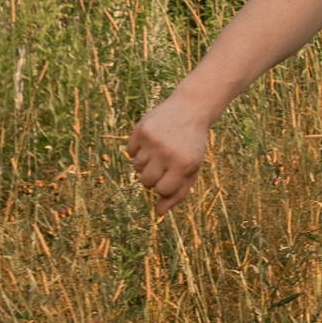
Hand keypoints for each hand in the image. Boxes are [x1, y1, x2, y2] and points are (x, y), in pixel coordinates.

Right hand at [127, 92, 210, 209]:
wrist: (191, 109)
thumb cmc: (191, 144)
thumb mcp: (192, 168)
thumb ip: (177, 193)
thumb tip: (159, 214)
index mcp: (183, 165)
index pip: (162, 190)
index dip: (164, 185)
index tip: (171, 174)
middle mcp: (167, 154)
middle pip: (145, 181)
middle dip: (152, 175)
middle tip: (164, 161)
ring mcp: (153, 141)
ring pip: (136, 167)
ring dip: (145, 161)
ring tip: (159, 149)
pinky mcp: (141, 130)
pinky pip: (129, 151)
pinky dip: (137, 148)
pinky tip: (152, 139)